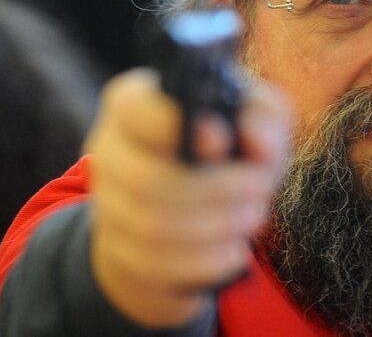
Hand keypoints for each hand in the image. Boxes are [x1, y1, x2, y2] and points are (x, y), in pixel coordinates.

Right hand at [84, 68, 291, 328]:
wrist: (199, 206)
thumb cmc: (229, 149)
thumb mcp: (253, 120)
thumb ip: (263, 116)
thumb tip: (255, 137)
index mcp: (134, 106)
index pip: (135, 110)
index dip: (176, 126)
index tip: (222, 139)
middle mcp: (112, 152)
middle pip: (145, 178)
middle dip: (217, 188)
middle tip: (260, 187)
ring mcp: (109, 205)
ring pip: (153, 226)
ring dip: (217, 225)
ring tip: (253, 215)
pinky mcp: (119, 252)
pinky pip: (157, 265)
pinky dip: (206, 260)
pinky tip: (235, 248)